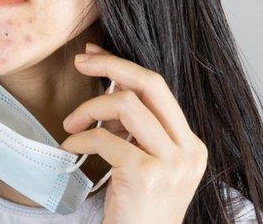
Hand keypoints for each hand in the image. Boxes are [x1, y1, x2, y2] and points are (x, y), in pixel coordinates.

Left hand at [60, 43, 206, 223]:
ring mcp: (171, 163)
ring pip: (126, 105)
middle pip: (150, 84)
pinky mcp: (145, 175)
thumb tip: (112, 83)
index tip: (95, 55)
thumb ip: (137, 129)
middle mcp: (188, 151)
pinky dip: (81, 138)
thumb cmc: (137, 210)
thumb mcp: (147, 164)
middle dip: (111, 66)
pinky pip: (105, 138)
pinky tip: (71, 148)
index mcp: (191, 144)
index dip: (123, 67)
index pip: (159, 88)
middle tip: (81, 61)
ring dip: (90, 107)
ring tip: (71, 123)